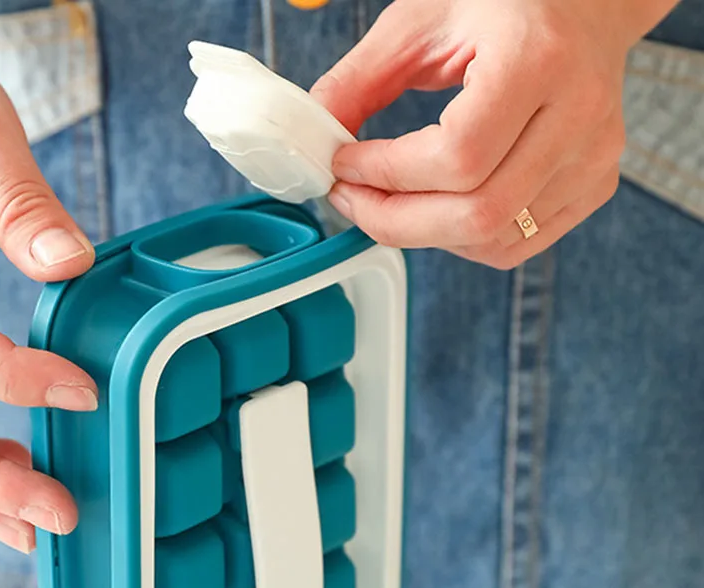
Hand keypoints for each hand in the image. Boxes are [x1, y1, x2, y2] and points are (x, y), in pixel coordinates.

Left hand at [312, 0, 670, 268]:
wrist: (588, 2)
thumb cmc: (505, 1)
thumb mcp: (422, 19)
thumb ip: (360, 80)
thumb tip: (312, 137)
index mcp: (538, 60)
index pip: (458, 157)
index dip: (387, 175)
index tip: (344, 165)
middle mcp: (579, 115)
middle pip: (477, 214)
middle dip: (395, 221)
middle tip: (353, 199)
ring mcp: (592, 157)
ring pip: (492, 239)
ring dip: (424, 234)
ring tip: (391, 200)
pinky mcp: (594, 185)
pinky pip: (514, 245)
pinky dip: (461, 240)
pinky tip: (437, 207)